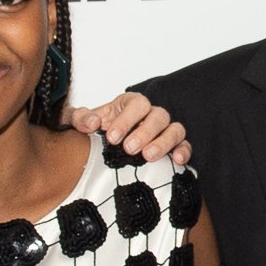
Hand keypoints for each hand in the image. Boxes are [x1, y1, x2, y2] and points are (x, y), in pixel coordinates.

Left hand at [73, 90, 190, 165]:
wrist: (103, 150)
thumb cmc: (96, 133)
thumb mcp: (81, 123)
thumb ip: (80, 119)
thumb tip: (90, 123)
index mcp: (130, 105)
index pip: (136, 104)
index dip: (126, 119)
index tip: (112, 137)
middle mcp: (151, 115)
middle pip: (158, 116)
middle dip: (144, 132)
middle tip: (129, 149)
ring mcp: (164, 131)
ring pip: (175, 129)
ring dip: (164, 142)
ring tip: (148, 157)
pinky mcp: (173, 147)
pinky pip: (185, 146)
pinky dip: (183, 151)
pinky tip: (177, 161)